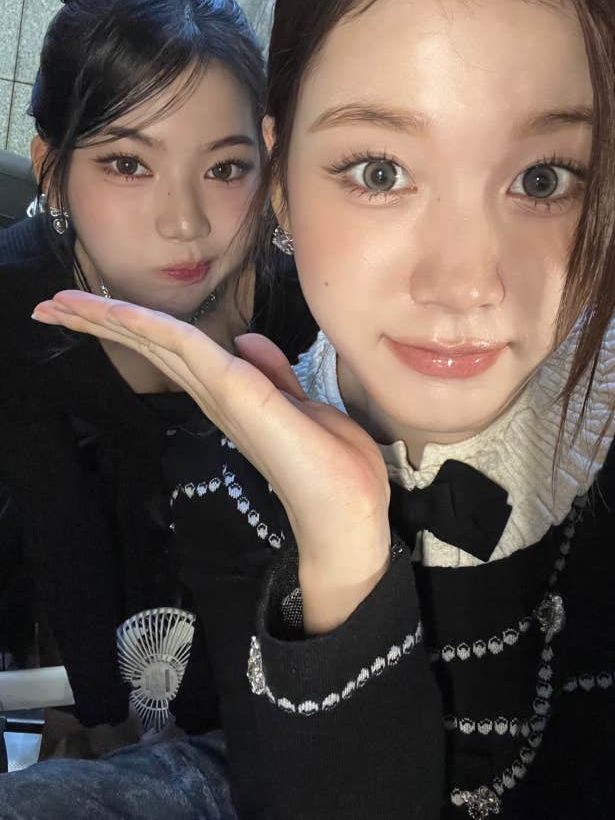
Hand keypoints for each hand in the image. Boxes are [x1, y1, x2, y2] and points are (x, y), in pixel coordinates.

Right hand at [32, 292, 390, 631]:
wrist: (351, 523)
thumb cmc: (338, 476)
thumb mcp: (309, 411)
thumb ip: (275, 377)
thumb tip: (246, 341)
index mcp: (234, 394)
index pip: (177, 349)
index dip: (135, 326)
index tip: (88, 309)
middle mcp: (220, 396)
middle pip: (155, 347)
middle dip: (102, 324)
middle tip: (49, 306)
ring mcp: (227, 399)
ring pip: (162, 345)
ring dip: (110, 323)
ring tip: (57, 306)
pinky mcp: (242, 399)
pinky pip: (193, 353)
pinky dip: (154, 330)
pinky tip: (120, 313)